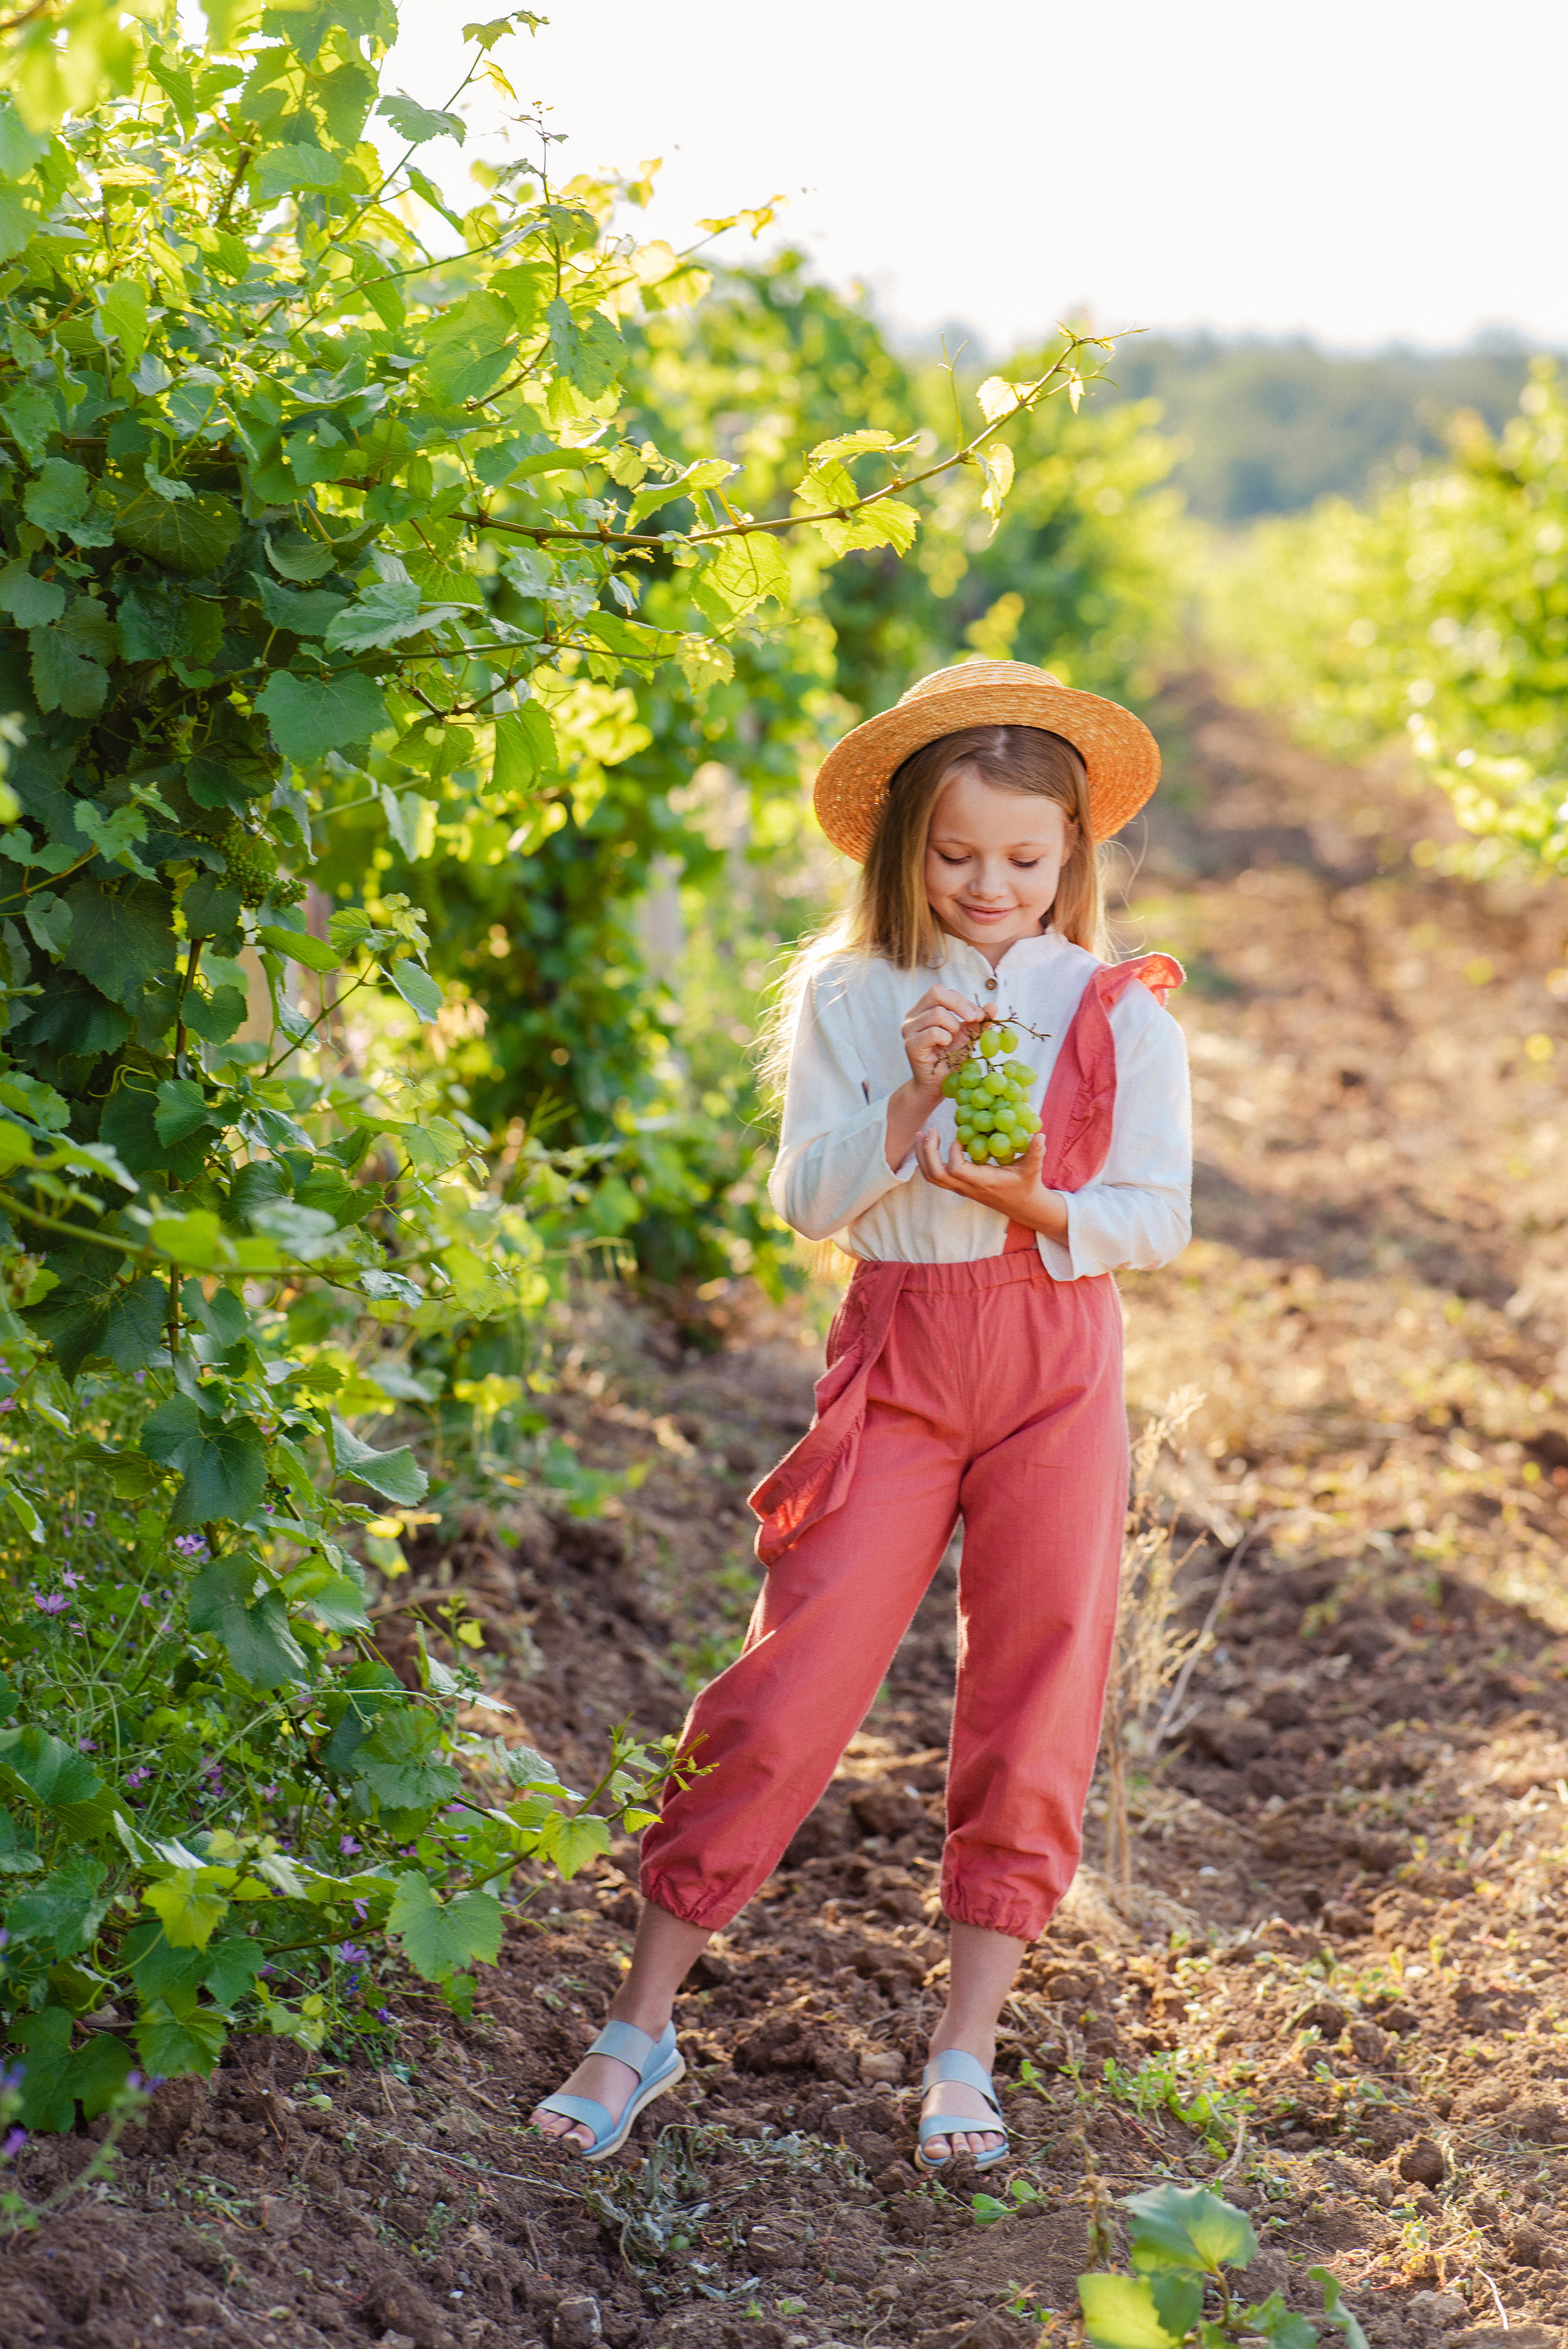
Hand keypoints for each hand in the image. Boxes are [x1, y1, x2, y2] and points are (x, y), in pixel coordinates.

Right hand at [900, 986, 982, 1090]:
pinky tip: (944, 1048)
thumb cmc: (950, 1058)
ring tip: (952, 1041)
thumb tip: (993, 1006)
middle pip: (936, 992)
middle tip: (974, 1018)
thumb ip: (978, 1021)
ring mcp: (909, 1029)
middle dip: (960, 1004)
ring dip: (953, 1028)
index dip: (963, 1000)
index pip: (942, 991)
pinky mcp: (910, 1045)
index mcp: (923, 1009)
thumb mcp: (968, 1036)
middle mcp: (913, 1016)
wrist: (938, 1085)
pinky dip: (946, 1039)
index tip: (979, 1015)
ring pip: (937, 1014)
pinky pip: (934, 1033)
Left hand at [914, 1127, 1069, 1242]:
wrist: (1023, 1206)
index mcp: (983, 1182)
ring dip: (923, 1156)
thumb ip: (1036, 1152)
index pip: (956, 1171)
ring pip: (932, 1178)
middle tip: (929, 1131)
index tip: (959, 1137)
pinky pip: (936, 1178)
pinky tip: (929, 1145)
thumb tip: (1040, 1134)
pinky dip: (928, 1162)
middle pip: (936, 1175)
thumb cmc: (1027, 1185)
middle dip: (928, 1153)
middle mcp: (968, 1188)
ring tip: (921, 1135)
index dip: (952, 1153)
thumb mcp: (1033, 1169)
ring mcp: (961, 1189)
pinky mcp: (960, 1187)